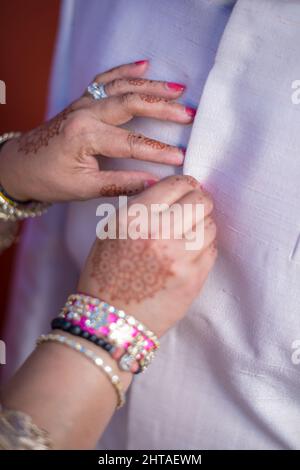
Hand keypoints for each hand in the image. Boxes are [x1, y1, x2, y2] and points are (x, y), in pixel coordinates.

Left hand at [0, 60, 195, 202]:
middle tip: (189, 115)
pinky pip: (107, 78)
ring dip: (152, 87)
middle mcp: (85, 112)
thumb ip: (119, 184)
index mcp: (84, 135)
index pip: (130, 142)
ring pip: (123, 86)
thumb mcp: (83, 188)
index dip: (158, 151)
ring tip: (179, 90)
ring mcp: (84, 101)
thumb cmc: (49, 178)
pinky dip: (126, 70)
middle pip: (131, 103)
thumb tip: (153, 184)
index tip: (181, 158)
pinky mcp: (83, 99)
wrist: (21, 164)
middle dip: (163, 109)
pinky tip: (145, 65)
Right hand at [78, 175, 216, 337]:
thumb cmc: (107, 275)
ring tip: (188, 235)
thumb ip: (141, 208)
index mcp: (134, 219)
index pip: (176, 185)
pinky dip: (204, 248)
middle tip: (194, 208)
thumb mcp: (112, 231)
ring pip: (210, 225)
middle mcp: (158, 234)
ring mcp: (179, 258)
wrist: (110, 320)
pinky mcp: (194, 279)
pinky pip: (212, 250)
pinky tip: (189, 255)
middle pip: (200, 201)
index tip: (188, 189)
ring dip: (202, 226)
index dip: (187, 184)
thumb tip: (174, 191)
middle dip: (199, 201)